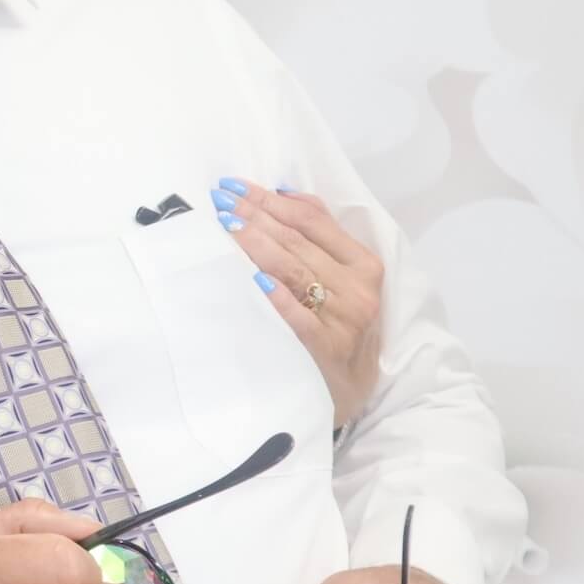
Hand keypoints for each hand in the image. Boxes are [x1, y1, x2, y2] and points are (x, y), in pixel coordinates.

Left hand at [214, 178, 382, 428]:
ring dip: (256, 244)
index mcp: (364, 266)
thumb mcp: (345, 285)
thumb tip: (285, 195)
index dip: (272, 201)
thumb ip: (322, 239)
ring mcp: (343, 321)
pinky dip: (275, 296)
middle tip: (219, 199)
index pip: (314, 222)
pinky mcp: (326, 350)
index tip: (234, 187)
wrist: (348, 396)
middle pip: (298, 242)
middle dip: (255, 215)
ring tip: (225, 224)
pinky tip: (252, 278)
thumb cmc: (339, 333)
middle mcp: (358, 290)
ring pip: (294, 271)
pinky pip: (297, 317)